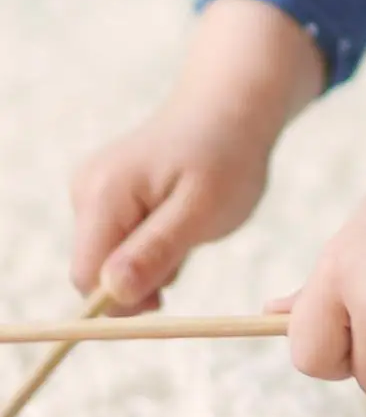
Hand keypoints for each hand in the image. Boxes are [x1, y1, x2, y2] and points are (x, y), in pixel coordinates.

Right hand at [69, 0, 324, 311]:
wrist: (228, 114)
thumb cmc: (224, 160)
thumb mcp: (201, 213)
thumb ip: (155, 252)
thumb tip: (113, 293)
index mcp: (103, 195)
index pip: (86, 276)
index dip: (122, 301)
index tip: (167, 300)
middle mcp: (86, 193)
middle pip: (95, 271)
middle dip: (139, 282)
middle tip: (186, 253)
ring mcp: (93, 194)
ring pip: (111, 262)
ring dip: (152, 265)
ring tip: (188, 232)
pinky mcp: (108, 199)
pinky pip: (122, 245)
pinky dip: (153, 249)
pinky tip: (178, 225)